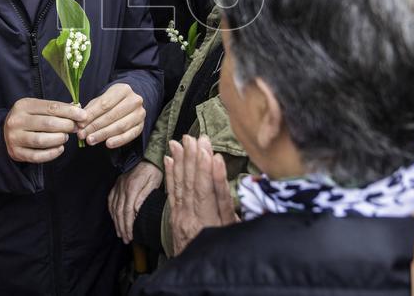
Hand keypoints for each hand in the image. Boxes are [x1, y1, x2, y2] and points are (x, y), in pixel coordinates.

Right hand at [4, 97, 87, 162]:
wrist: (6, 132)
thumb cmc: (28, 118)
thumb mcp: (38, 108)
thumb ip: (56, 109)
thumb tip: (78, 110)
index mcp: (23, 105)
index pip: (51, 107)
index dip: (70, 112)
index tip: (83, 115)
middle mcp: (17, 120)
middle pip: (48, 123)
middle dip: (67, 126)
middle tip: (76, 128)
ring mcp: (15, 137)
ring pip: (42, 140)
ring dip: (59, 139)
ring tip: (65, 137)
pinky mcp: (16, 153)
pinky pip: (37, 156)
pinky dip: (52, 153)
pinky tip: (60, 148)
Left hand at [77, 83, 145, 148]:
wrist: (129, 103)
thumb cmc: (111, 102)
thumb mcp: (100, 100)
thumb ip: (90, 110)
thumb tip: (79, 122)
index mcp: (123, 89)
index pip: (105, 104)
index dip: (91, 115)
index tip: (80, 124)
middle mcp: (134, 100)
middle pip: (112, 116)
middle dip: (95, 127)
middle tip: (83, 135)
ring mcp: (140, 114)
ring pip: (120, 126)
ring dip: (103, 135)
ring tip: (90, 140)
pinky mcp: (141, 126)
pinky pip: (129, 135)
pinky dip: (118, 141)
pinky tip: (107, 144)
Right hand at [108, 160, 162, 243]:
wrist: (149, 156)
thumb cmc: (155, 170)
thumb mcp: (154, 182)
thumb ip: (144, 196)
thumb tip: (136, 211)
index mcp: (132, 187)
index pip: (128, 211)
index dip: (128, 225)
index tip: (130, 236)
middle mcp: (122, 187)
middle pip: (119, 211)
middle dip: (122, 227)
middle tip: (126, 239)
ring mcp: (118, 185)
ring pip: (114, 207)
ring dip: (116, 221)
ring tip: (120, 232)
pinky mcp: (118, 184)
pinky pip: (111, 199)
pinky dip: (112, 210)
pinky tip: (114, 218)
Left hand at [165, 135, 236, 255]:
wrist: (198, 275)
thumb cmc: (224, 255)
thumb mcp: (235, 234)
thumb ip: (233, 209)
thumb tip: (243, 184)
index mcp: (210, 225)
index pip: (209, 194)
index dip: (210, 172)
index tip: (210, 153)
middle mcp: (193, 220)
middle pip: (194, 185)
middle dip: (194, 159)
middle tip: (195, 138)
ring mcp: (181, 218)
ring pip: (181, 185)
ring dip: (181, 161)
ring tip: (181, 142)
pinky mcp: (175, 217)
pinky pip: (172, 192)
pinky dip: (171, 174)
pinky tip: (169, 159)